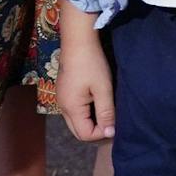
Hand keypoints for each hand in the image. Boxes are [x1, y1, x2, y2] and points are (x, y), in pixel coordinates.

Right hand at [55, 29, 114, 143]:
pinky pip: (73, 111)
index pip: (85, 134)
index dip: (101, 133)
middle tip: (110, 121)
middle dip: (95, 131)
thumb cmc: (92, 64)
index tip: (114, 122)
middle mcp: (62, 107)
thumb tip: (110, 133)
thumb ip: (106, 113)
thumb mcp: (103, 89)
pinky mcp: (63, 92)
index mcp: (71, 108)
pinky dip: (85, 113)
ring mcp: (61, 99)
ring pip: (75, 122)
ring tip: (105, 111)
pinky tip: (95, 102)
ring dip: (90, 122)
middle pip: (78, 131)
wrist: (77, 41)